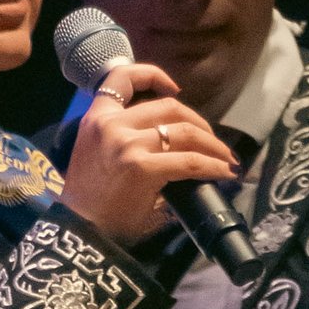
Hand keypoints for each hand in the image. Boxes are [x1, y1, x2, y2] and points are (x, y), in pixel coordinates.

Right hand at [62, 64, 237, 244]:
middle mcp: (111, 124)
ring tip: (226, 160)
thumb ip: (131, 140)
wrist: (82, 232)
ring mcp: (126, 144)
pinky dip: (213, 166)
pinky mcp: (141, 167)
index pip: (121, 77)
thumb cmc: (92, 202)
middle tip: (213, 143)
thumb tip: (174, 143)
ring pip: (185, 131)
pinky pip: (189, 161)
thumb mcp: (101, 156)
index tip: (174, 89)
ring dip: (213, 146)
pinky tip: (224, 173)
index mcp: (98, 118)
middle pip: (170, 107)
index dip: (153, 75)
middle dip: (200, 124)